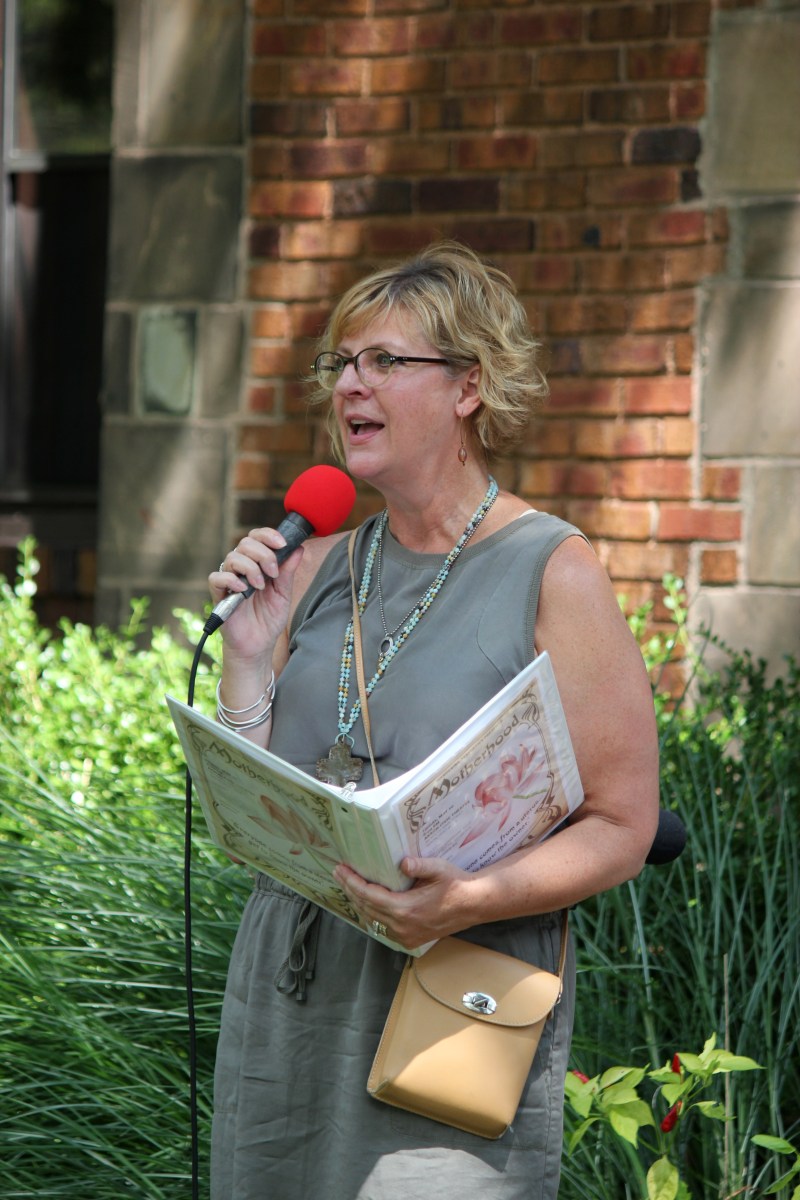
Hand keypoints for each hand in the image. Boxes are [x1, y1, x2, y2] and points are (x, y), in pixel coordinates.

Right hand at [210, 529, 303, 656]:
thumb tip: (298, 549)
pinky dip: (230, 579)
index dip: (268, 535)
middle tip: (273, 572)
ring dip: (250, 568)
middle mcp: (242, 569)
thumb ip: (288, 572)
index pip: (257, 537)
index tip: (282, 544)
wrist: (258, 645)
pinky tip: (243, 589)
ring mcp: (230, 581)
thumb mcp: (284, 594)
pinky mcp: (219, 596)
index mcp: (257, 564)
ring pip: (232, 557)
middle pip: (245, 543)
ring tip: (261, 586)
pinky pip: (216, 578)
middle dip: (263, 553)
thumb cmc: (269, 619)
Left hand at [333, 857, 476, 949]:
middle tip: (339, 873)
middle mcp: (402, 926)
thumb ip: (419, 866)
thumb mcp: (438, 869)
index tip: (340, 870)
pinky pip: (383, 927)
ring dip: (359, 902)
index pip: (369, 895)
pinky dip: (372, 913)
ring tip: (349, 885)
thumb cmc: (456, 884)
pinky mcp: (410, 940)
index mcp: (405, 909)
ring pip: (373, 919)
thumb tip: (403, 863)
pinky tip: (367, 902)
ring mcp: (405, 936)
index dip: (352, 882)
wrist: (473, 905)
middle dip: (350, 889)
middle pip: (366, 907)